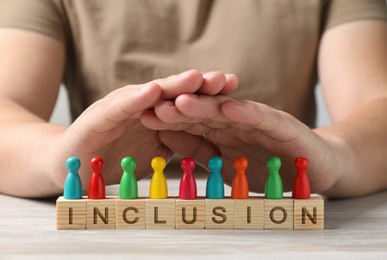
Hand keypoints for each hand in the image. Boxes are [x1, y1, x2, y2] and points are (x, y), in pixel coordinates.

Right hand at [49, 71, 238, 189]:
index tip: (236, 89)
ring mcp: (123, 106)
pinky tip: (153, 91)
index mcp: (157, 112)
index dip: (210, 95)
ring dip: (174, 85)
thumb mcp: (157, 152)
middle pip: (175, 91)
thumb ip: (181, 144)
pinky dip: (138, 98)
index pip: (187, 100)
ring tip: (197, 77)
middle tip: (225, 78)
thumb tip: (216, 150)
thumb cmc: (117, 154)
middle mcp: (142, 104)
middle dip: (200, 84)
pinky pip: (122, 105)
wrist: (74, 162)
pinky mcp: (102, 115)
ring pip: (152, 93)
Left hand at [141, 94, 343, 193]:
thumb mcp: (224, 164)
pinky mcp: (282, 124)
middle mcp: (237, 120)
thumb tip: (165, 138)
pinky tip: (229, 107)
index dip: (169, 119)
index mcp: (222, 129)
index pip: (192, 122)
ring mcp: (259, 120)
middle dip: (179, 108)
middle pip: (205, 111)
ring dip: (206, 105)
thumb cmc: (268, 166)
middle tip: (153, 104)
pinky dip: (245, 112)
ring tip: (182, 101)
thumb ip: (198, 150)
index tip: (144, 117)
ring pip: (228, 110)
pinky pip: (262, 117)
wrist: (316, 167)